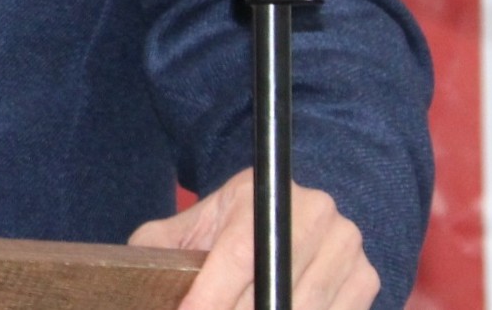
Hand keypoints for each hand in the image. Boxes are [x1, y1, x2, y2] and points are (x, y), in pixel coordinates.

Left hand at [129, 169, 378, 309]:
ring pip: (305, 309)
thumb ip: (161, 245)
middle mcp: (316, 214)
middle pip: (273, 291)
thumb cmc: (233, 225)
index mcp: (264, 193)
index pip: (239, 254)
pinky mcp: (366, 280)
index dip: (211, 296)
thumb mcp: (196, 224)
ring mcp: (347, 248)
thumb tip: (126, 269)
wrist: (293, 212)